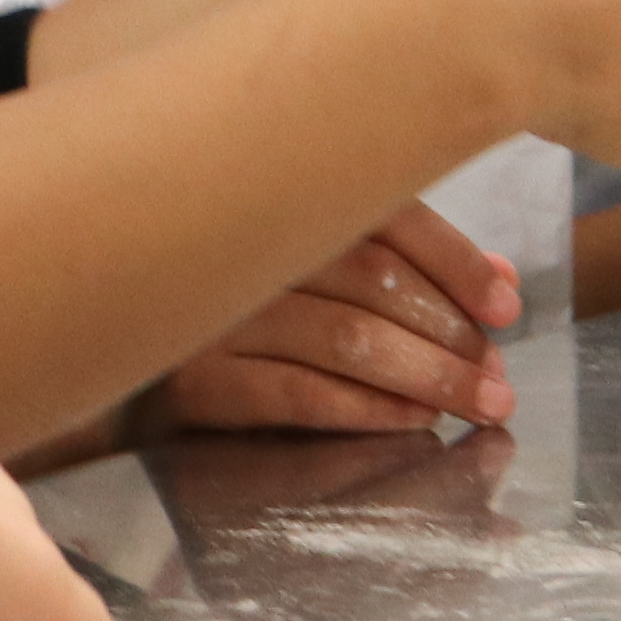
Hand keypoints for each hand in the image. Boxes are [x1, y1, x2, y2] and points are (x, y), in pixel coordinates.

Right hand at [158, 201, 518, 434]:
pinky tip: (415, 422)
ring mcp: (216, 313)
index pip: (387, 215)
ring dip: (428, 376)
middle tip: (500, 378)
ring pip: (347, 338)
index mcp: (281, 198)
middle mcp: (247, 246)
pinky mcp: (193, 380)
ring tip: (479, 405)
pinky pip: (300, 394)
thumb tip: (502, 284)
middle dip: (452, 333)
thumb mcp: (317, 269)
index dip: (457, 260)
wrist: (114, 350)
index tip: (506, 306)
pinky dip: (369, 410)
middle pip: (373, 278)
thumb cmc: (237, 306)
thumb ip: (406, 266)